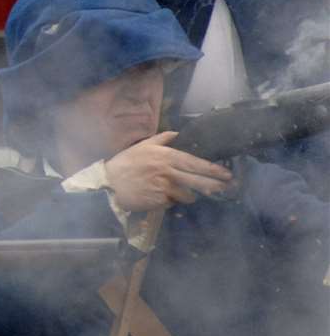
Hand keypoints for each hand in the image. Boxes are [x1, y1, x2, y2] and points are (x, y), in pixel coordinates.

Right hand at [103, 131, 232, 211]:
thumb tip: (178, 133)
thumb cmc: (125, 164)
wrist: (109, 184)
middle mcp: (168, 171)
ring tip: (179, 192)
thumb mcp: (142, 146)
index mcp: (165, 156)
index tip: (226, 173)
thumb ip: (161, 139)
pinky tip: (160, 196)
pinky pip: (174, 202)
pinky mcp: (161, 201)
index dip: (213, 169)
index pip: (195, 163)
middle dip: (215, 184)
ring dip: (188, 195)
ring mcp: (165, 187)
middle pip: (199, 180)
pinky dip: (171, 200)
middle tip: (226, 186)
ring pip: (188, 194)